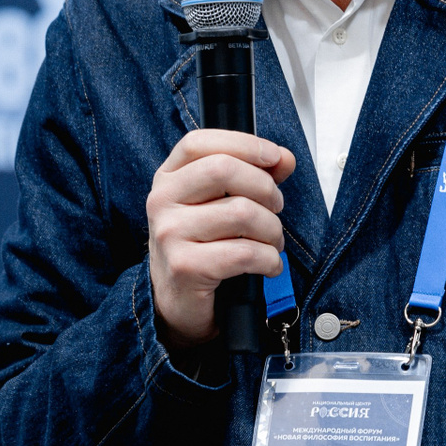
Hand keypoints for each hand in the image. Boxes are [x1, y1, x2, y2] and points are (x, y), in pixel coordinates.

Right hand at [146, 130, 295, 348]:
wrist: (176, 302)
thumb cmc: (202, 247)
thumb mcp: (218, 204)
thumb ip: (251, 175)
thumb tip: (284, 159)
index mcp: (168, 178)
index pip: (200, 143)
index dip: (244, 144)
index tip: (274, 157)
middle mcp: (162, 201)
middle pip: (224, 170)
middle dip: (265, 188)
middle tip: (275, 208)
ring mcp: (170, 233)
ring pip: (242, 213)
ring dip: (273, 230)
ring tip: (272, 242)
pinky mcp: (185, 266)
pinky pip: (245, 253)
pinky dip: (270, 260)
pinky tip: (268, 264)